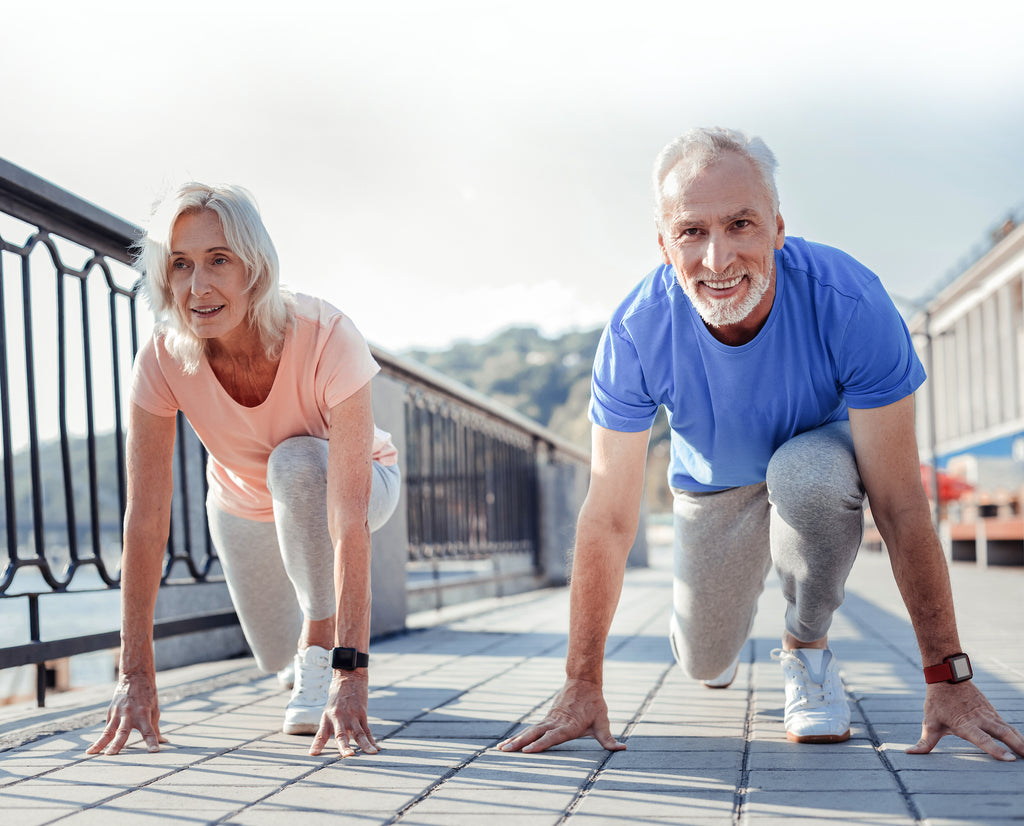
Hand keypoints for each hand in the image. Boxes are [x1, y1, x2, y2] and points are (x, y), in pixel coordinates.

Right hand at [86, 672, 166, 754]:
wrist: (135, 677)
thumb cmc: (148, 696)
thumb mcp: (154, 710)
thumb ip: (155, 728)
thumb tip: (164, 742)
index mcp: (144, 714)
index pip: (149, 731)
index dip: (152, 741)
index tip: (155, 751)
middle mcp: (130, 714)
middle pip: (123, 731)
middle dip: (117, 744)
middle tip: (111, 754)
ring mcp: (118, 713)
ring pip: (107, 730)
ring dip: (100, 742)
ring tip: (91, 753)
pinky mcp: (110, 711)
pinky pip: (105, 728)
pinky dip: (99, 738)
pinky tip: (92, 749)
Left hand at [309, 670, 377, 756]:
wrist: (349, 675)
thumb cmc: (338, 693)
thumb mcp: (331, 708)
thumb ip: (336, 725)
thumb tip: (346, 740)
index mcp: (327, 717)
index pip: (321, 734)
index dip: (317, 744)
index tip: (313, 754)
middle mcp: (338, 717)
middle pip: (342, 735)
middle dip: (344, 746)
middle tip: (348, 756)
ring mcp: (352, 715)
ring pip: (359, 733)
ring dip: (365, 745)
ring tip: (371, 754)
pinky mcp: (362, 712)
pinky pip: (367, 729)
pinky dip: (372, 739)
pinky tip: (376, 748)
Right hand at [498, 677, 625, 753]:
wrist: (583, 682)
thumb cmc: (594, 704)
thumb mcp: (602, 722)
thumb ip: (608, 739)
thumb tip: (622, 749)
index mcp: (568, 726)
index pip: (552, 737)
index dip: (541, 744)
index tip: (528, 751)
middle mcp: (555, 723)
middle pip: (535, 734)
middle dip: (520, 744)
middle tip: (505, 751)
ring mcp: (549, 720)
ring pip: (530, 731)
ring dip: (515, 740)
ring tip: (500, 749)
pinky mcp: (546, 719)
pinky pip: (531, 729)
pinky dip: (519, 736)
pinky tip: (510, 742)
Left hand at [907, 681, 1023, 761]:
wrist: (947, 676)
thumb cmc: (937, 702)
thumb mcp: (929, 722)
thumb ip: (924, 742)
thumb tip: (910, 753)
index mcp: (964, 724)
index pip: (982, 739)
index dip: (995, 750)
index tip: (1009, 759)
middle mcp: (980, 719)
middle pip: (1003, 733)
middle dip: (1017, 746)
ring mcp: (988, 714)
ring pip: (1009, 729)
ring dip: (1021, 741)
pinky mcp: (992, 711)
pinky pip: (1008, 724)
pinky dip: (1017, 735)